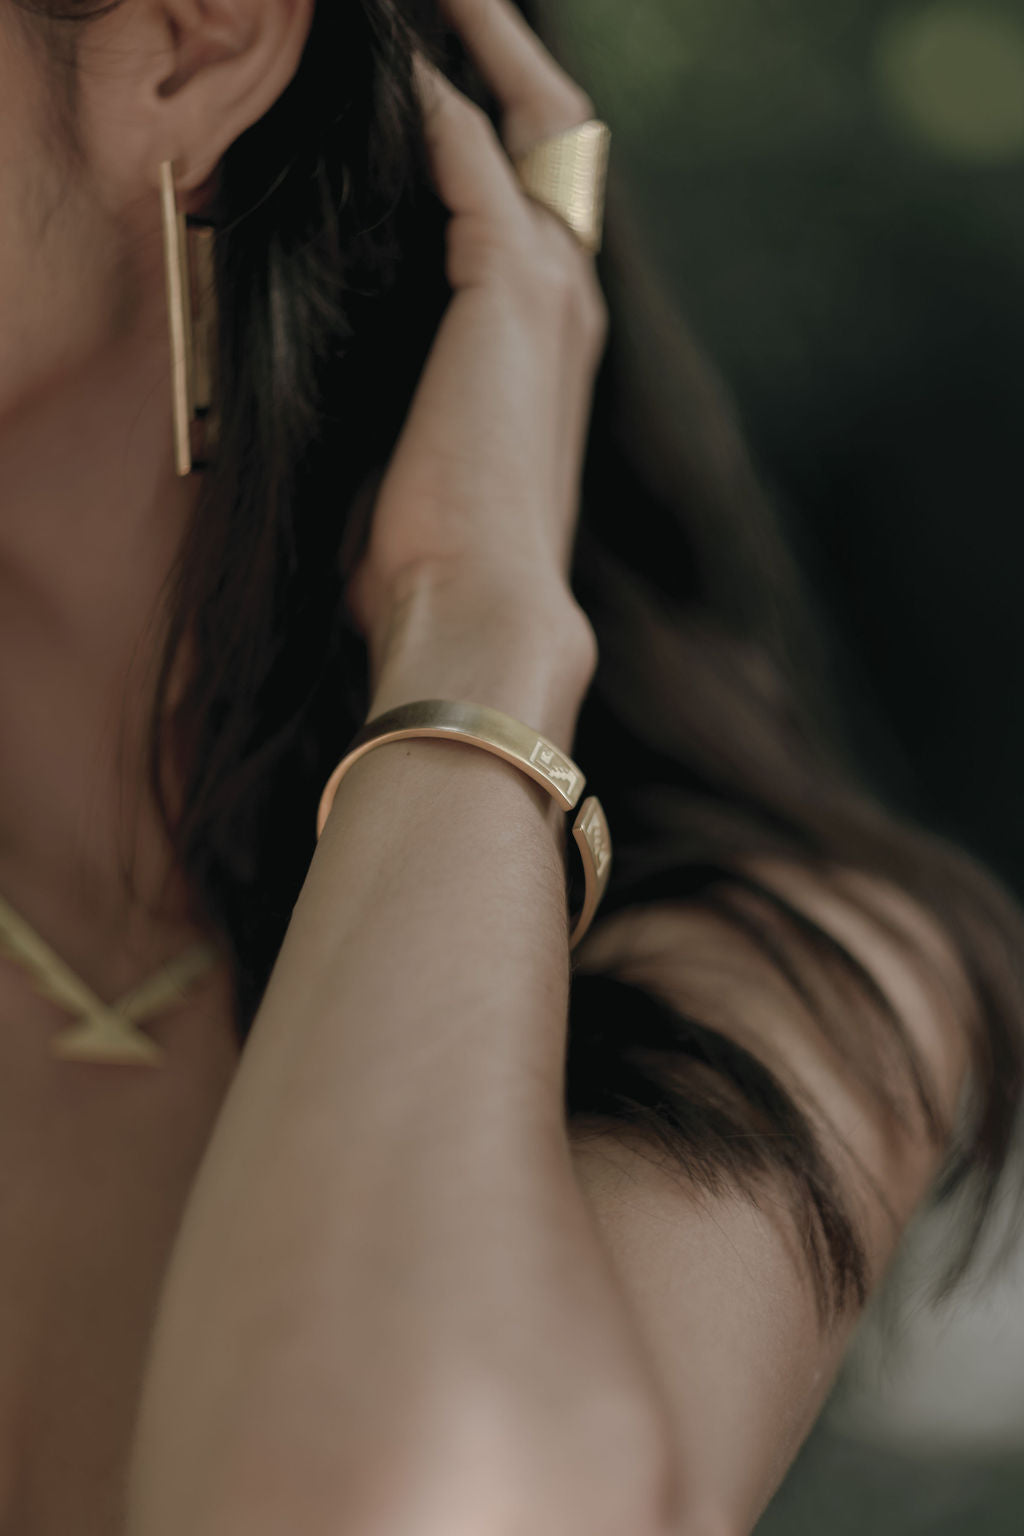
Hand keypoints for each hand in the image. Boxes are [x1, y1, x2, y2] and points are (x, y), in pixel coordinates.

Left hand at [343, 0, 608, 681]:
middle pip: (558, 127)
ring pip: (530, 114)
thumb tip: (357, 343)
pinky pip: (470, 147)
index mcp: (553, 339)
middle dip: (505, 48)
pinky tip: (394, 63)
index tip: (445, 76)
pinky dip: (433, 95)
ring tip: (421, 2)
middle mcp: (571, 296)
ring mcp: (554, 286)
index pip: (539, 193)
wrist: (480, 611)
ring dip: (475, 44)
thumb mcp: (424, 449)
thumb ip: (415, 373)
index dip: (499, 123)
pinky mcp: (511, 286)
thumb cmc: (441, 557)